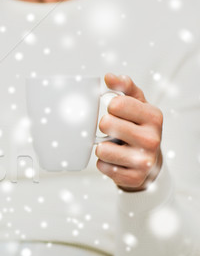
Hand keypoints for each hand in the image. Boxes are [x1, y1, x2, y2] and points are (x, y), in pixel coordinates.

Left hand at [96, 74, 162, 191]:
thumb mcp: (138, 105)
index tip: (118, 112)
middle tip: (114, 131)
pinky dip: (104, 163)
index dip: (111, 108)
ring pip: (101, 148)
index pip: (117, 103)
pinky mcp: (133, 178)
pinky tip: (116, 160)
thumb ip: (124, 87)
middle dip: (104, 127)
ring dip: (102, 146)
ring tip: (114, 146)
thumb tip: (109, 77)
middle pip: (106, 124)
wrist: (149, 161)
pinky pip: (102, 166)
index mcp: (154, 117)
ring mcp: (143, 160)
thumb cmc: (139, 128)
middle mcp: (152, 139)